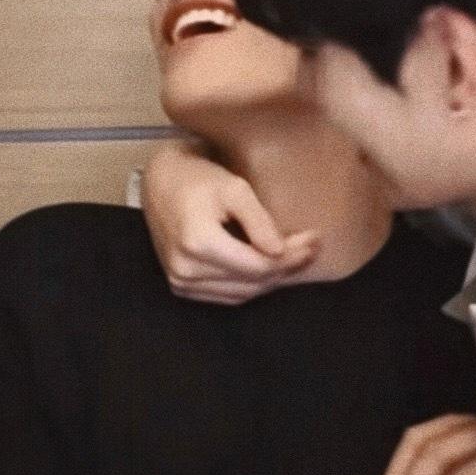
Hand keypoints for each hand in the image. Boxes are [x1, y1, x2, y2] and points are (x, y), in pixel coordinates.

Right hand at [142, 140, 319, 302]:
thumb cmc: (199, 178)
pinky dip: (251, 286)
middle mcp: (186, 269)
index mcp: (198, 243)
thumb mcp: (234, 189)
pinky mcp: (180, 286)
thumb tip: (280, 252)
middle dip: (287, 268)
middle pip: (252, 283)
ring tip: (297, 259)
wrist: (161, 182)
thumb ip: (258, 221)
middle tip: (312, 249)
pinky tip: (270, 270)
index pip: (257, 265)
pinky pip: (226, 296)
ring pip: (242, 294)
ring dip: (272, 280)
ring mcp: (181, 281)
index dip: (291, 258)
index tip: (315, 240)